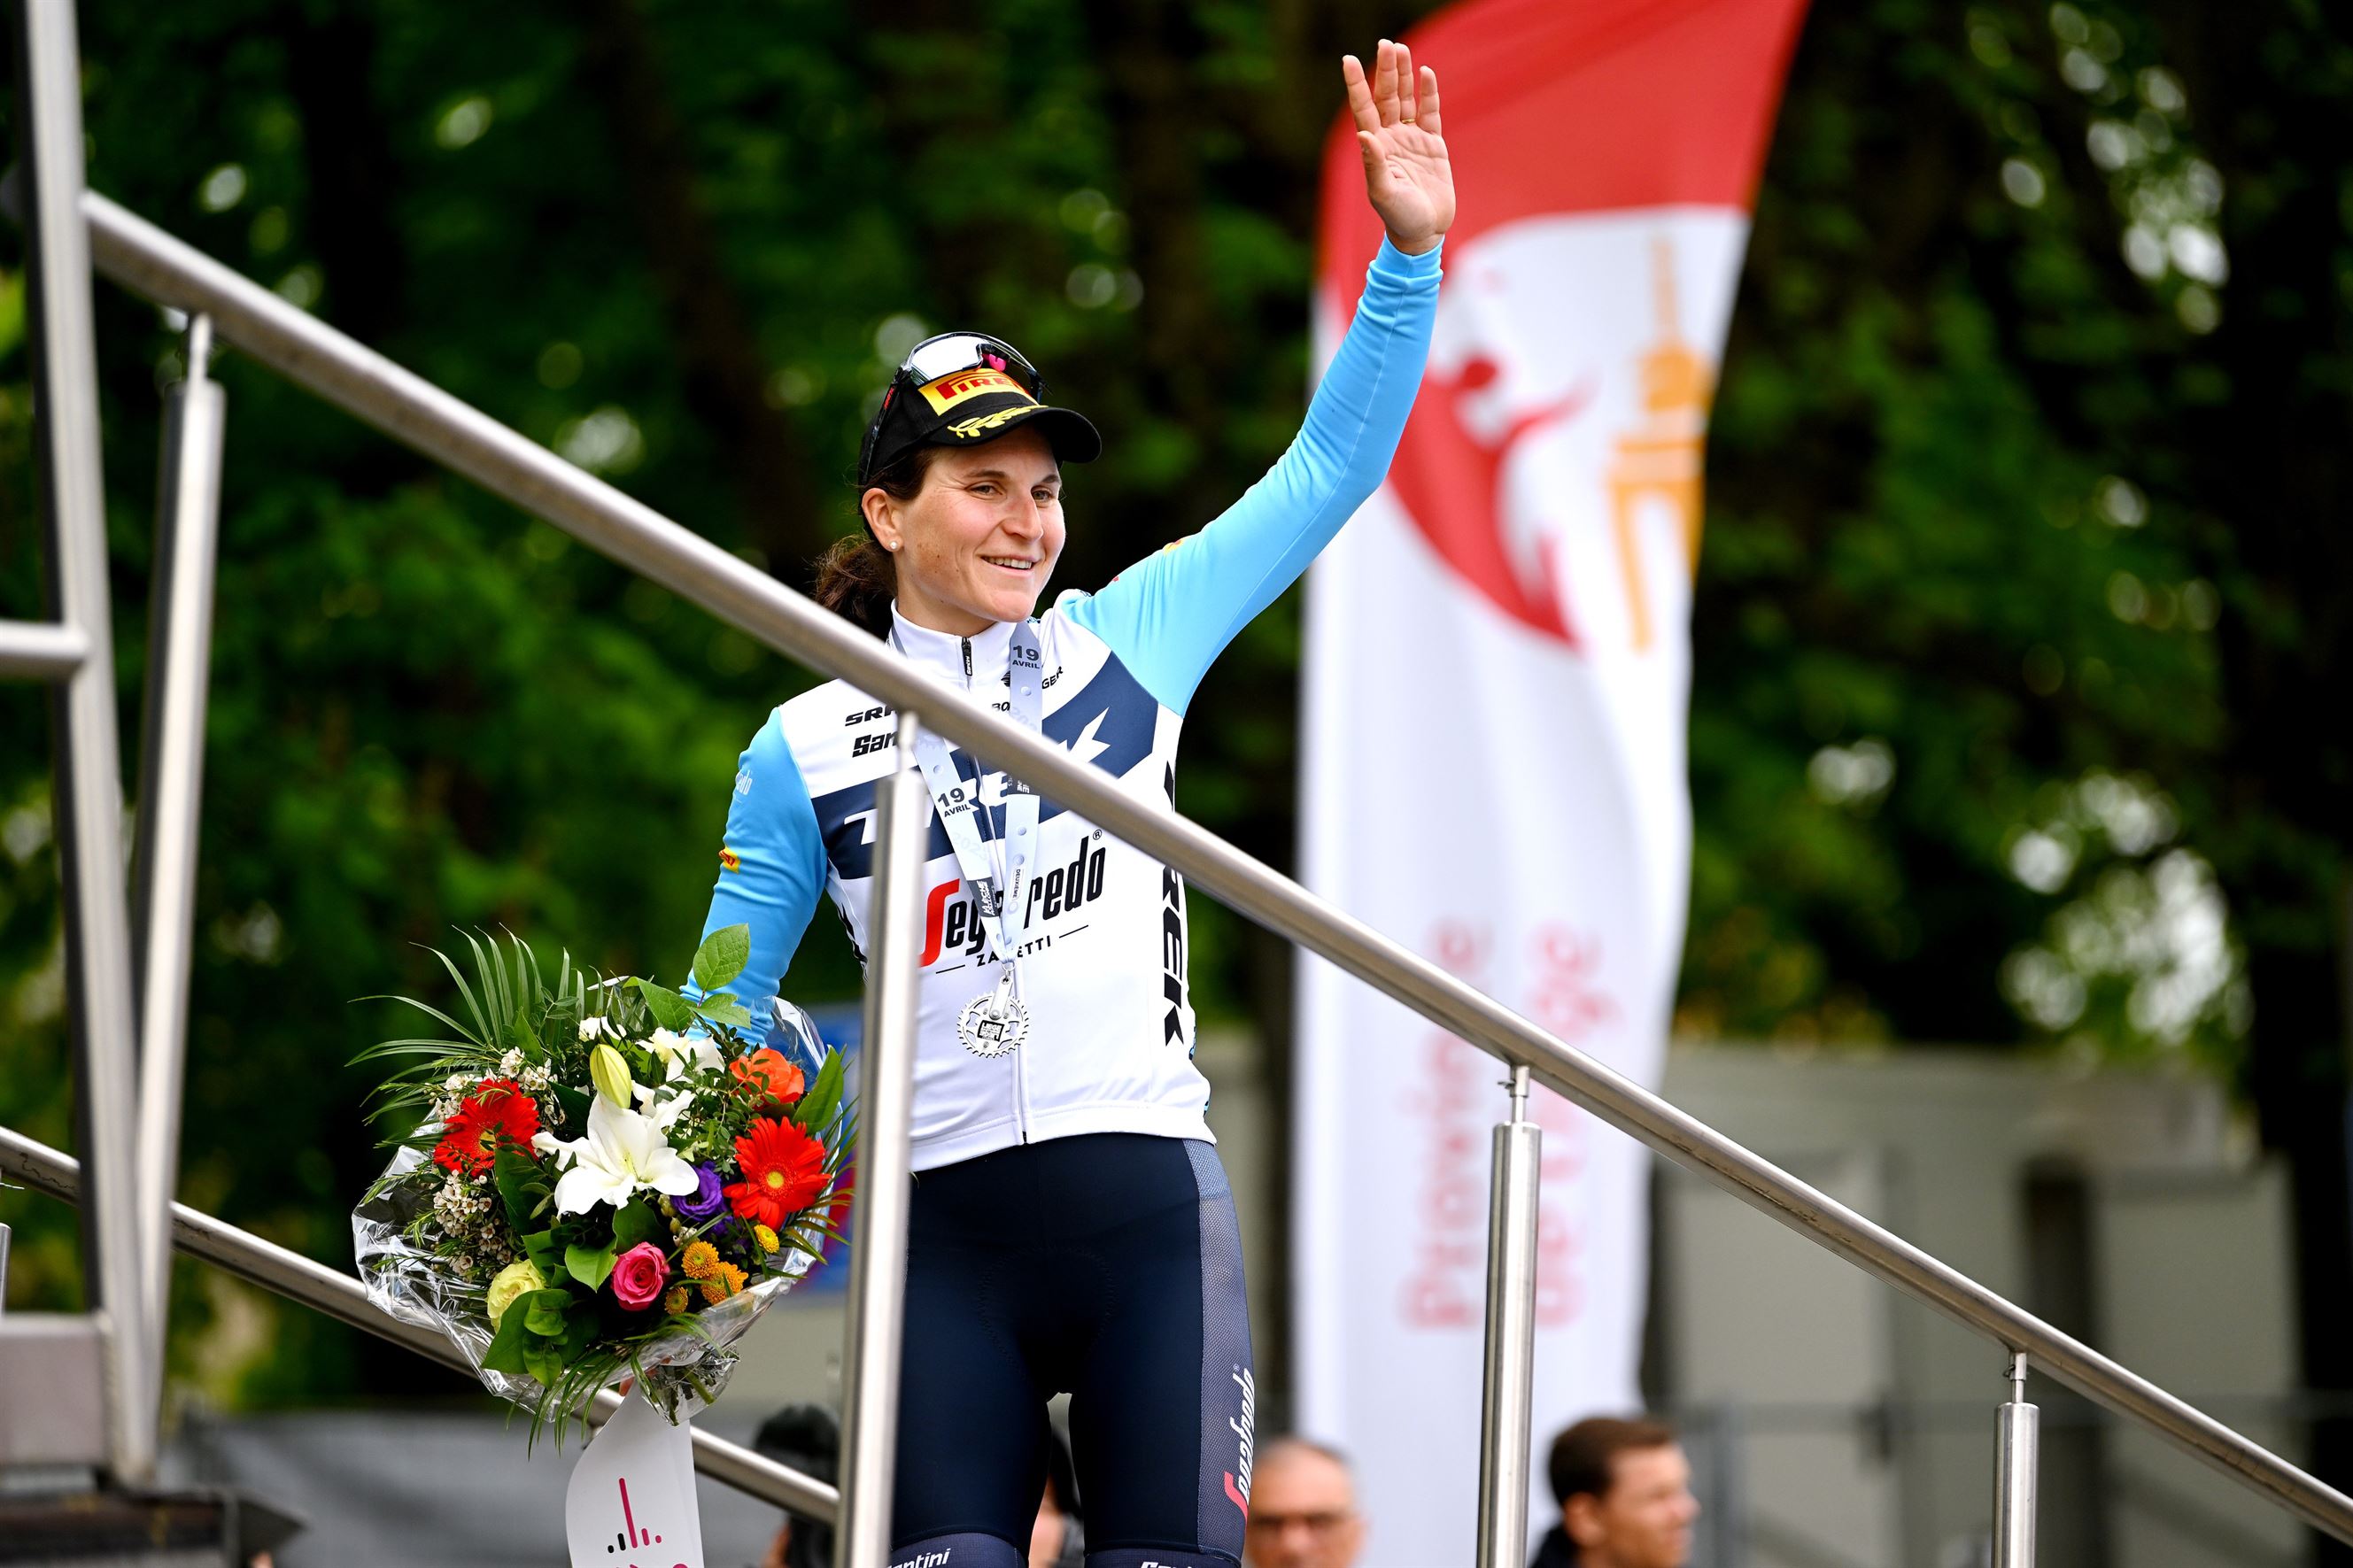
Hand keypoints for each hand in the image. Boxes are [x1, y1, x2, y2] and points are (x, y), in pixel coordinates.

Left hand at [1343, 40, 1453, 254]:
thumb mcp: (1384, 193)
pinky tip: (1425, 73)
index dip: (1355, 85)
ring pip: (1405, 100)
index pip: (1363, 109)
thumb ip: (1374, 165)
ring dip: (1403, 76)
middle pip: (1385, 97)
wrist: (1424, 232)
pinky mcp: (1433, 145)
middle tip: (1386, 44)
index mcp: (1375, 148)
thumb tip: (1364, 135)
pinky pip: (1430, 113)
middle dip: (1385, 71)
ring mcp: (1412, 140)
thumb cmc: (1399, 217)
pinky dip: (1428, 94)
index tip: (1347, 60)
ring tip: (1401, 48)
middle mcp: (1391, 139)